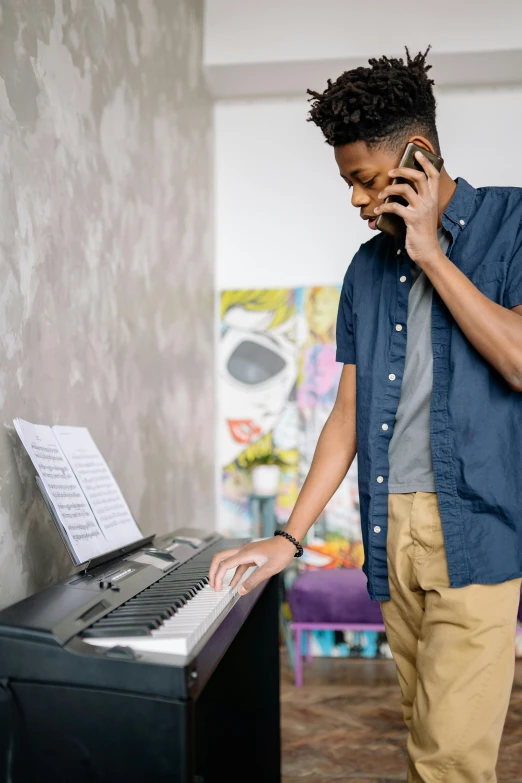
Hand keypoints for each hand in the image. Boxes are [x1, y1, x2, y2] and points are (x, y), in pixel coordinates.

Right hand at [208, 536, 296, 595]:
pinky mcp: (250, 555)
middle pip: (220, 558)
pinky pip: (237, 564)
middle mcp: (242, 551)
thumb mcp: (268, 570)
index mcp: (245, 553)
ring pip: (227, 560)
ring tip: (219, 585)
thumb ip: (253, 581)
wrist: (288, 542)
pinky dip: (233, 573)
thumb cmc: (281, 553)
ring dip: (221, 572)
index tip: (217, 588)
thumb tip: (241, 591)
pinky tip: (233, 583)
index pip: (225, 564)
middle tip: (212, 584)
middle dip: (213, 571)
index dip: (218, 576)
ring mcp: (246, 552)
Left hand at [373, 151, 441, 265]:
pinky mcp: (412, 219)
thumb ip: (417, 203)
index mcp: (433, 198)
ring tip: (381, 194)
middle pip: (418, 176)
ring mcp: (421, 209)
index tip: (416, 154)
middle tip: (391, 172)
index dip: (425, 162)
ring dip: (389, 189)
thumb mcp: (424, 214)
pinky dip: (383, 208)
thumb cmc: (423, 233)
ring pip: (405, 189)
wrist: (427, 251)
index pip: (433, 175)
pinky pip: (395, 207)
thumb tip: (400, 194)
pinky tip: (377, 211)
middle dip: (403, 170)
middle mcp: (429, 201)